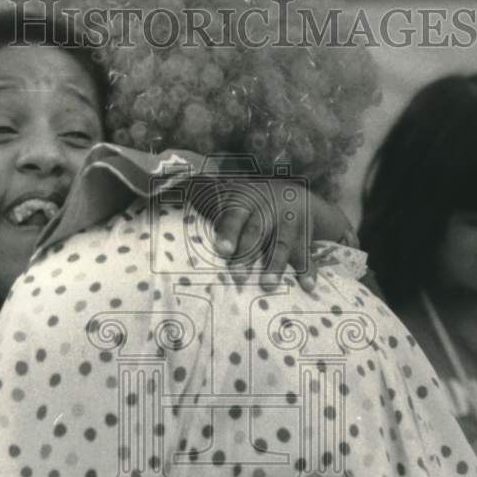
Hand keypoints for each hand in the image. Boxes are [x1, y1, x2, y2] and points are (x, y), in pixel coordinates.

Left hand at [196, 178, 316, 291]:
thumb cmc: (249, 202)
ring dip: (275, 265)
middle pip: (257, 232)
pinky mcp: (305, 234)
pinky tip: (308, 287)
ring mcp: (288, 221)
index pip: (235, 215)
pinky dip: (309, 271)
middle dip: (247, 254)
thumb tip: (167, 189)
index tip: (222, 250)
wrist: (295, 192)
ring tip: (267, 286)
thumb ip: (205, 196)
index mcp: (245, 199)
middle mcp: (268, 208)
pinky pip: (307, 253)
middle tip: (237, 277)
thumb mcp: (230, 194)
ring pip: (281, 244)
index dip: (229, 232)